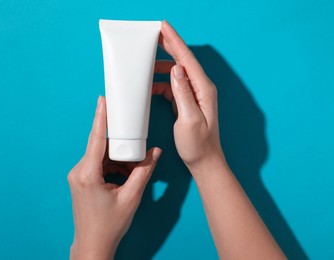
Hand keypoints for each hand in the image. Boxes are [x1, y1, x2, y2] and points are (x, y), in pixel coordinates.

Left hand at [67, 96, 161, 259]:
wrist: (93, 244)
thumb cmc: (109, 225)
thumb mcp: (131, 197)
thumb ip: (144, 171)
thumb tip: (155, 152)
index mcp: (88, 174)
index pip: (96, 139)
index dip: (100, 118)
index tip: (103, 100)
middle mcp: (79, 172)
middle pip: (100, 146)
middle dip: (119, 143)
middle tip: (135, 142)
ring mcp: (78, 176)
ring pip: (100, 155)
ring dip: (118, 158)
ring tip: (133, 169)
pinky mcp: (81, 180)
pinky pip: (98, 164)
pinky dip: (112, 165)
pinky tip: (125, 174)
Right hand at [153, 21, 225, 173]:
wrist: (204, 161)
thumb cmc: (198, 145)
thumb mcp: (189, 119)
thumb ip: (183, 93)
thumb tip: (176, 69)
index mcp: (203, 89)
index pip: (187, 60)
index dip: (175, 41)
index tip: (164, 27)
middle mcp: (201, 88)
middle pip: (183, 61)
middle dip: (169, 45)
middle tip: (154, 33)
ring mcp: (195, 94)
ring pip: (176, 72)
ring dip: (161, 66)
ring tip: (145, 62)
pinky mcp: (188, 102)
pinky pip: (173, 86)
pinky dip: (161, 83)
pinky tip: (149, 86)